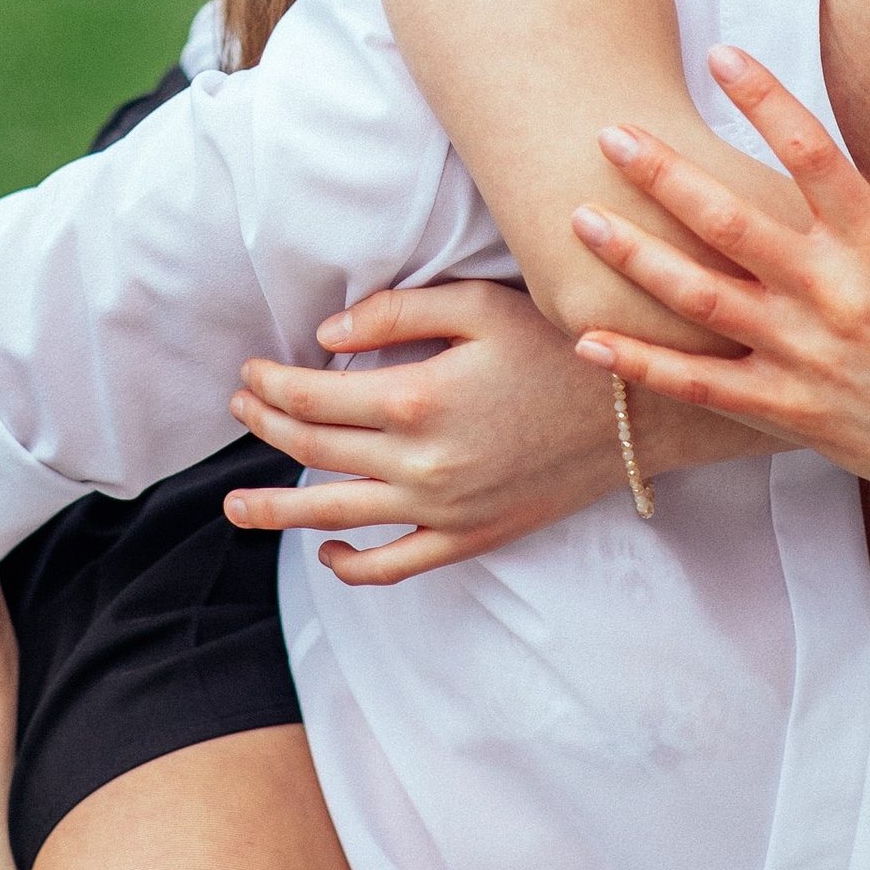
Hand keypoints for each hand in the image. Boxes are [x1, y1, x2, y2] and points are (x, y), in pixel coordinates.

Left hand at [221, 280, 631, 585]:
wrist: (634, 410)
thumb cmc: (557, 343)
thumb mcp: (478, 303)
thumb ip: (396, 313)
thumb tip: (325, 337)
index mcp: (416, 398)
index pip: (313, 397)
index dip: (270, 383)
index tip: (248, 370)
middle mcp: (420, 463)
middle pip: (315, 450)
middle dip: (267, 427)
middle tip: (239, 408)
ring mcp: (443, 510)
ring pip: (337, 515)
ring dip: (277, 509)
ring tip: (235, 506)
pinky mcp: (470, 538)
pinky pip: (396, 566)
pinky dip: (352, 566)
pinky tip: (326, 551)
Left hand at [569, 48, 869, 540]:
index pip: (811, 155)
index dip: (764, 100)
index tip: (720, 54)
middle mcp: (830, 296)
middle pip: (730, 223)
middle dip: (663, 175)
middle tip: (607, 133)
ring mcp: (801, 356)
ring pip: (699, 298)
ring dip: (634, 257)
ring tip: (579, 217)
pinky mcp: (785, 409)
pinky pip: (700, 384)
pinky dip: (641, 363)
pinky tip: (589, 338)